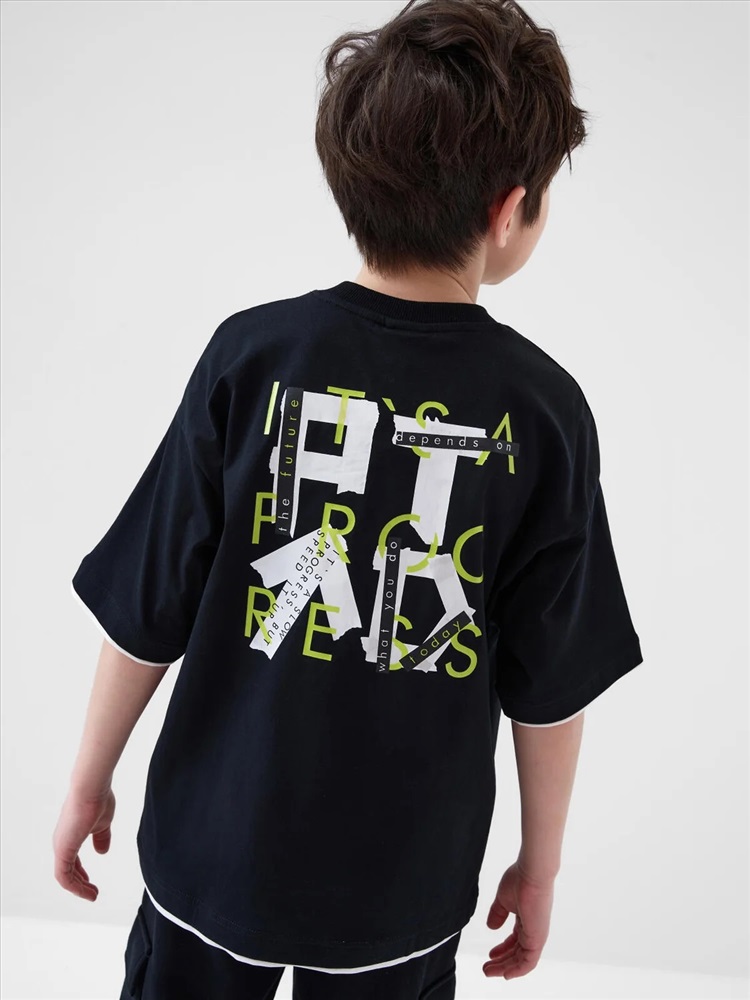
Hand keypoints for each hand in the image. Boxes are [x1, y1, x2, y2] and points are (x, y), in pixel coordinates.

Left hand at [52, 786, 115, 900]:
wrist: (91, 789)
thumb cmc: (97, 800)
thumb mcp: (102, 823)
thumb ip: (101, 838)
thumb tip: (102, 852)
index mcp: (71, 835)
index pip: (72, 861)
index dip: (81, 873)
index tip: (92, 882)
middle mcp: (62, 841)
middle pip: (67, 871)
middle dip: (80, 884)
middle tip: (93, 892)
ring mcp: (61, 846)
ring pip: (65, 876)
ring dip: (79, 888)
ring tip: (93, 895)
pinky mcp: (62, 850)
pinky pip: (64, 876)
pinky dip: (75, 887)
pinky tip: (88, 891)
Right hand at [483, 860, 554, 979]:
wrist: (532, 873)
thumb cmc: (520, 879)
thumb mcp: (503, 899)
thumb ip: (497, 913)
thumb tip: (491, 927)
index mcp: (525, 919)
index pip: (515, 940)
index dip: (502, 949)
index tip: (490, 954)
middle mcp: (532, 928)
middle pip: (517, 952)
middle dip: (501, 961)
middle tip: (486, 967)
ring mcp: (536, 934)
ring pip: (521, 959)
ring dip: (505, 967)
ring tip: (489, 971)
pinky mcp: (537, 938)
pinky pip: (529, 961)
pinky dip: (518, 970)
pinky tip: (506, 974)